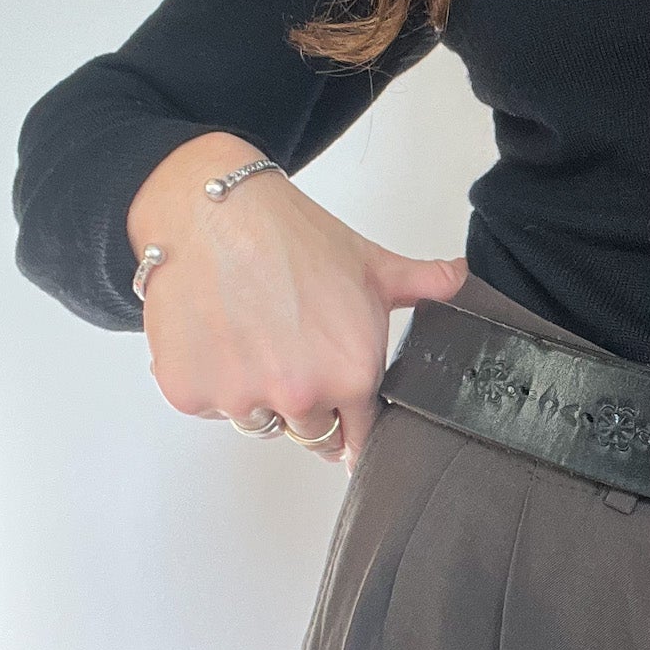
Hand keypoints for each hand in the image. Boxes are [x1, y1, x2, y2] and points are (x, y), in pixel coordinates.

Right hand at [129, 132, 468, 467]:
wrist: (213, 211)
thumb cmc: (292, 237)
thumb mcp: (372, 265)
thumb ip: (426, 286)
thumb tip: (461, 279)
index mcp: (351, 375)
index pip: (358, 439)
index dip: (351, 425)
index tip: (341, 415)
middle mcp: (297, 396)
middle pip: (308, 432)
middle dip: (306, 404)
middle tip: (293, 353)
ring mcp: (239, 398)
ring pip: (257, 422)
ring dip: (258, 394)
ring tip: (255, 336)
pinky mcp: (188, 393)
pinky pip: (209, 406)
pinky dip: (210, 380)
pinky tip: (218, 334)